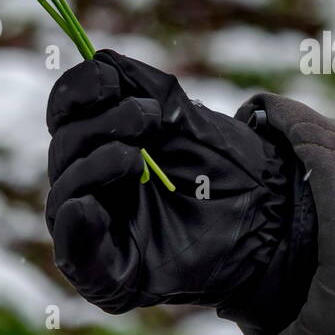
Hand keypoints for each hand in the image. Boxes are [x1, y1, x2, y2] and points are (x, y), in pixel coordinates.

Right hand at [44, 50, 294, 314]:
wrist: (271, 208)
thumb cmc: (228, 162)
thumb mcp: (181, 113)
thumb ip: (138, 83)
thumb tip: (98, 61)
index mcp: (102, 145)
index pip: (64, 115)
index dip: (76, 93)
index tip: (110, 81)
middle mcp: (94, 187)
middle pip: (63, 150)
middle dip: (102, 125)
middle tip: (150, 118)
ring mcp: (103, 231)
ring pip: (64, 197)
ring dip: (96, 166)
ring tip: (137, 160)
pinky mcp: (117, 273)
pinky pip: (79, 258)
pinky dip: (76, 231)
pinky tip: (88, 207)